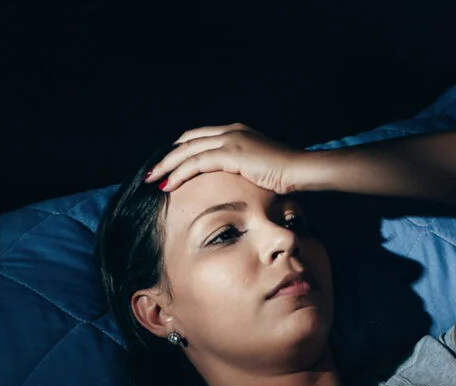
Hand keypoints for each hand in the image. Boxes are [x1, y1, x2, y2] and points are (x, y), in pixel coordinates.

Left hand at [145, 123, 299, 193]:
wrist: (302, 170)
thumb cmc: (289, 174)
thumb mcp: (264, 167)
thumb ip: (249, 168)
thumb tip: (242, 181)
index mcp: (239, 131)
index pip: (201, 136)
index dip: (182, 149)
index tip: (170, 163)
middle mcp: (231, 131)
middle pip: (188, 140)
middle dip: (168, 156)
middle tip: (153, 171)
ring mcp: (231, 140)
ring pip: (187, 150)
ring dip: (167, 165)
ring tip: (152, 179)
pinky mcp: (230, 154)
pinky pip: (196, 163)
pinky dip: (179, 174)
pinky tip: (168, 185)